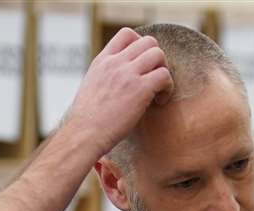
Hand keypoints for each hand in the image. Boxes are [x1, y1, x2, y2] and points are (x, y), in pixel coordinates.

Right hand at [58, 28, 174, 158]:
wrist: (85, 133)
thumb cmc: (88, 120)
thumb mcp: (92, 87)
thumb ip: (107, 77)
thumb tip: (118, 82)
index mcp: (103, 60)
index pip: (127, 33)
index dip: (142, 46)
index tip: (143, 66)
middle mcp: (115, 62)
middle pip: (148, 41)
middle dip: (157, 60)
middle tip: (154, 80)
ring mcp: (127, 74)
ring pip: (158, 54)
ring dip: (165, 71)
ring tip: (158, 91)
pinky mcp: (140, 89)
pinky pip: (164, 75)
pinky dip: (168, 88)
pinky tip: (160, 102)